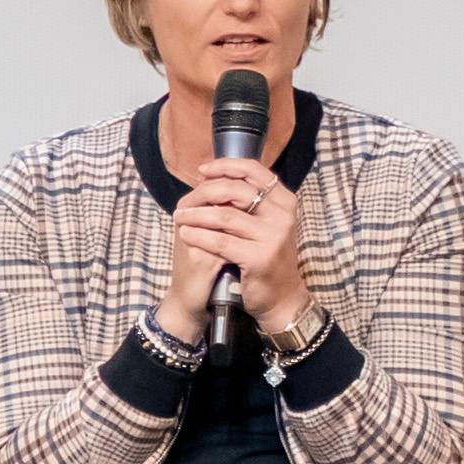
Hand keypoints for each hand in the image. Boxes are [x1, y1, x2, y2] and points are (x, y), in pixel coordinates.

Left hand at [162, 164, 308, 340]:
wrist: (280, 297)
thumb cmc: (265, 257)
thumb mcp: (265, 224)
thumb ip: (249, 202)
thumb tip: (213, 179)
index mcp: (284, 201)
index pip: (253, 170)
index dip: (225, 166)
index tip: (202, 171)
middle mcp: (282, 215)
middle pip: (235, 189)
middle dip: (203, 192)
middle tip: (184, 202)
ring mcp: (273, 236)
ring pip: (224, 215)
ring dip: (196, 215)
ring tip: (180, 217)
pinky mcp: (260, 257)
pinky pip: (221, 241)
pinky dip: (199, 236)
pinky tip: (186, 234)